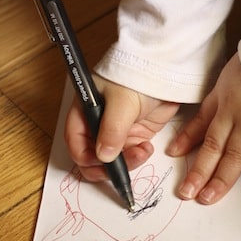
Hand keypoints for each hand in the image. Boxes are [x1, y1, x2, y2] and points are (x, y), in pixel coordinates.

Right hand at [65, 74, 179, 182]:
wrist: (165, 70)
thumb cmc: (137, 76)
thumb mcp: (122, 102)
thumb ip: (112, 130)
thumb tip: (104, 157)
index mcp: (85, 110)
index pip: (75, 140)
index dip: (84, 156)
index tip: (101, 164)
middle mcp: (97, 122)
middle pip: (91, 154)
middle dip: (105, 166)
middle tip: (120, 170)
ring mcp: (116, 130)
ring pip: (112, 159)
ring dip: (125, 163)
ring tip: (141, 152)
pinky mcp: (134, 134)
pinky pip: (129, 155)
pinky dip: (136, 158)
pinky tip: (146, 149)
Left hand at [167, 53, 240, 203]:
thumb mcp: (229, 75)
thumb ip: (216, 100)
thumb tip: (199, 123)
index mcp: (223, 99)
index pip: (200, 124)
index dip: (185, 140)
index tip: (172, 155)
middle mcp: (235, 113)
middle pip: (213, 146)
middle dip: (198, 172)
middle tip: (185, 193)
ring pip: (235, 154)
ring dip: (220, 178)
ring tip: (207, 198)